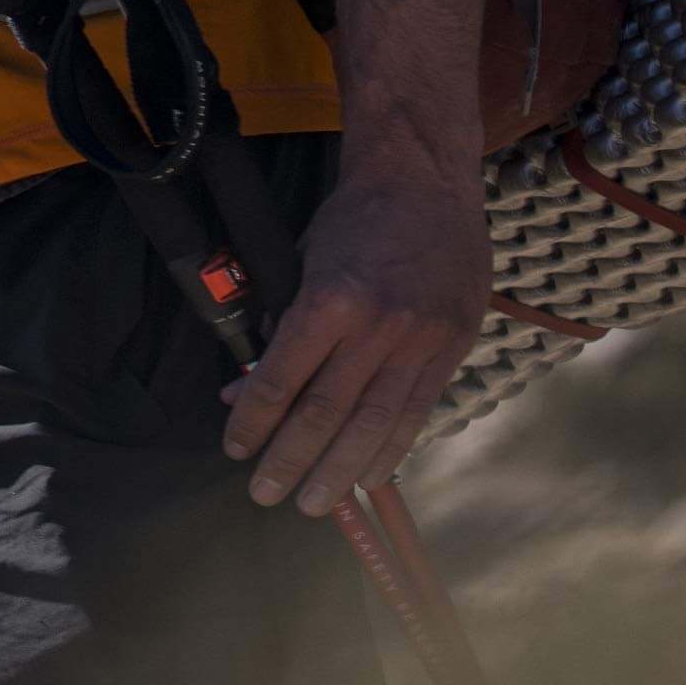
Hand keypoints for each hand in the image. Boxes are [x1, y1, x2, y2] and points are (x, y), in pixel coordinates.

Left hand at [221, 162, 489, 510]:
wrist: (426, 181)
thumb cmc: (353, 216)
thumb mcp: (303, 260)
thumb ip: (280, 325)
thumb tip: (243, 388)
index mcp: (331, 297)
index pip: (282, 376)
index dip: (255, 419)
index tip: (235, 449)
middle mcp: (377, 326)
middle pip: (326, 413)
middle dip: (291, 460)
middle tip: (266, 496)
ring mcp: (419, 340)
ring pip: (375, 424)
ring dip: (339, 471)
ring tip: (313, 504)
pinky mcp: (451, 347)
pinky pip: (417, 412)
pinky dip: (390, 450)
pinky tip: (367, 476)